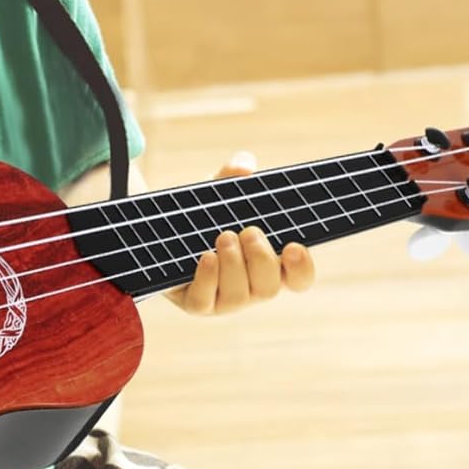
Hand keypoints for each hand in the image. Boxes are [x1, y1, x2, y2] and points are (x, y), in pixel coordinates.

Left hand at [165, 153, 317, 315]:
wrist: (165, 231)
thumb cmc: (206, 215)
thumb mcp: (218, 193)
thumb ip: (231, 177)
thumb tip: (243, 165)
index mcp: (270, 263)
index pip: (299, 278)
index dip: (302, 268)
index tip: (294, 247)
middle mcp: (252, 287)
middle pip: (270, 287)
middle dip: (262, 259)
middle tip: (249, 231)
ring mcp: (224, 299)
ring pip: (239, 296)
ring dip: (233, 265)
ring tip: (223, 236)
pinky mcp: (196, 303)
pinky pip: (203, 302)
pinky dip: (207, 278)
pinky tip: (206, 256)